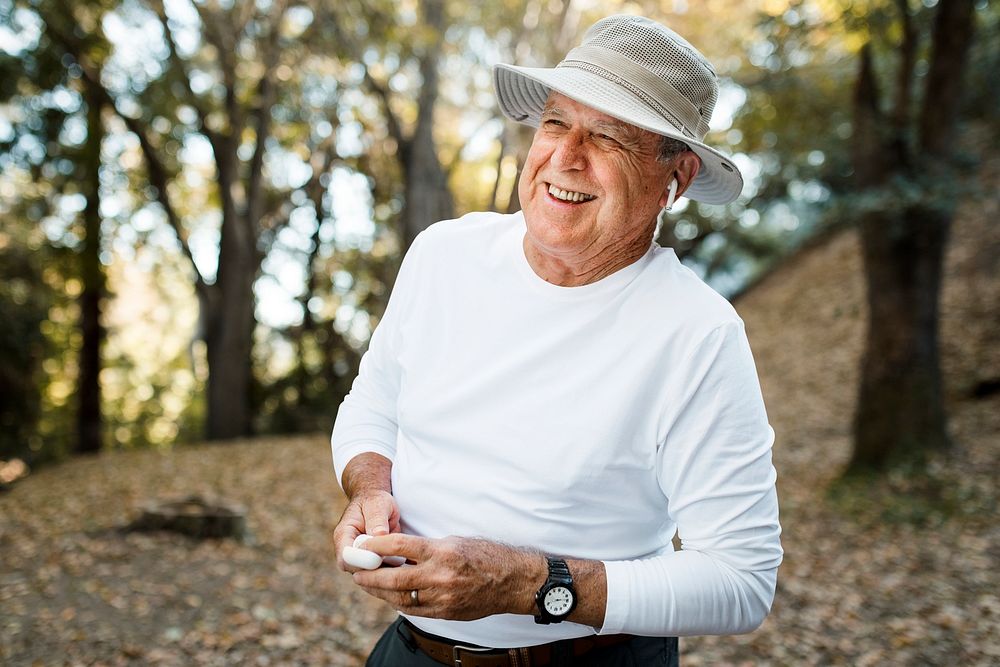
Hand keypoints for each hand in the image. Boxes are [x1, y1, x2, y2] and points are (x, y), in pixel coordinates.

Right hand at [333, 490, 400, 571]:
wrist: (377, 502)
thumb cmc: (375, 501)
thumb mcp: (377, 504)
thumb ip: (377, 519)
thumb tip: (379, 536)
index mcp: (344, 535)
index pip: (346, 559)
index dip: (362, 562)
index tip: (380, 556)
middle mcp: (349, 551)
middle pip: (358, 572)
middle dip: (377, 571)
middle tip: (397, 562)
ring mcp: (360, 559)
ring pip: (370, 577)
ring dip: (387, 573)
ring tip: (403, 562)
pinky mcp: (372, 563)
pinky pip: (381, 574)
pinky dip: (392, 572)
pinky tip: (406, 566)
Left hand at [352, 534, 544, 620]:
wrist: (513, 581)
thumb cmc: (485, 555)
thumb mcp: (455, 541)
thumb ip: (426, 547)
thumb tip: (396, 550)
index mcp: (442, 552)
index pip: (400, 546)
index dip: (377, 546)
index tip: (363, 545)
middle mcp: (440, 576)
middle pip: (394, 578)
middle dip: (371, 576)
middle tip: (357, 572)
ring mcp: (442, 598)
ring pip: (401, 598)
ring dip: (380, 592)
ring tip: (368, 585)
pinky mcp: (446, 613)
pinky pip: (414, 610)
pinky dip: (398, 603)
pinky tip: (390, 597)